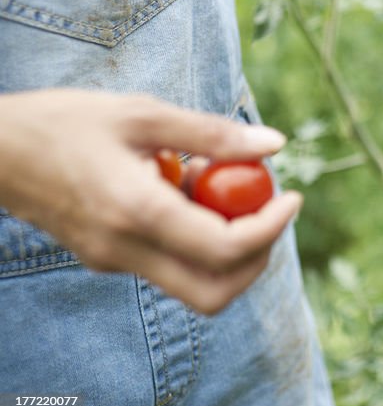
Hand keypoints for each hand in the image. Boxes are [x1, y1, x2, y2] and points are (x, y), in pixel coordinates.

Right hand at [0, 90, 302, 313]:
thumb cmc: (66, 122)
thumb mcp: (143, 113)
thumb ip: (211, 134)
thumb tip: (274, 145)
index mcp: (137, 212)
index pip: (224, 249)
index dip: (271, 228)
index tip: (292, 196)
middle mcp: (125, 250)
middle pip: (215, 292)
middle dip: (257, 256)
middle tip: (270, 208)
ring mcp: (114, 261)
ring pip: (193, 285)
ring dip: (228, 248)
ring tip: (221, 188)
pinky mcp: (108, 258)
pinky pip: (169, 263)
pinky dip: (196, 238)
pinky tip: (187, 188)